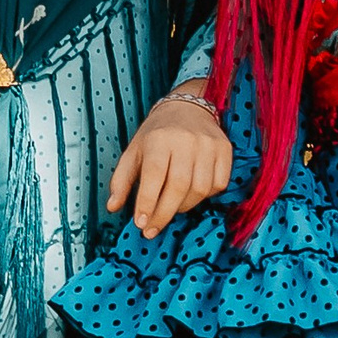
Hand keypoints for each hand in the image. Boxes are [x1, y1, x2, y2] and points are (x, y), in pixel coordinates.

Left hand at [107, 92, 233, 237]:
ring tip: (170, 208)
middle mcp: (186, 140)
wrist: (188, 108)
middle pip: (179, 186)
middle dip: (164, 214)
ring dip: (184, 207)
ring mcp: (208, 145)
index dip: (148, 202)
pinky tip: (191, 193)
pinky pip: (219, 184)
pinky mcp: (225, 150)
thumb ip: (121, 180)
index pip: (154, 175)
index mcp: (159, 138)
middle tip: (151, 230)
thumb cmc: (157, 134)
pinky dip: (205, 196)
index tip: (140, 223)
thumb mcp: (134, 151)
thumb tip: (112, 207)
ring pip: (200, 189)